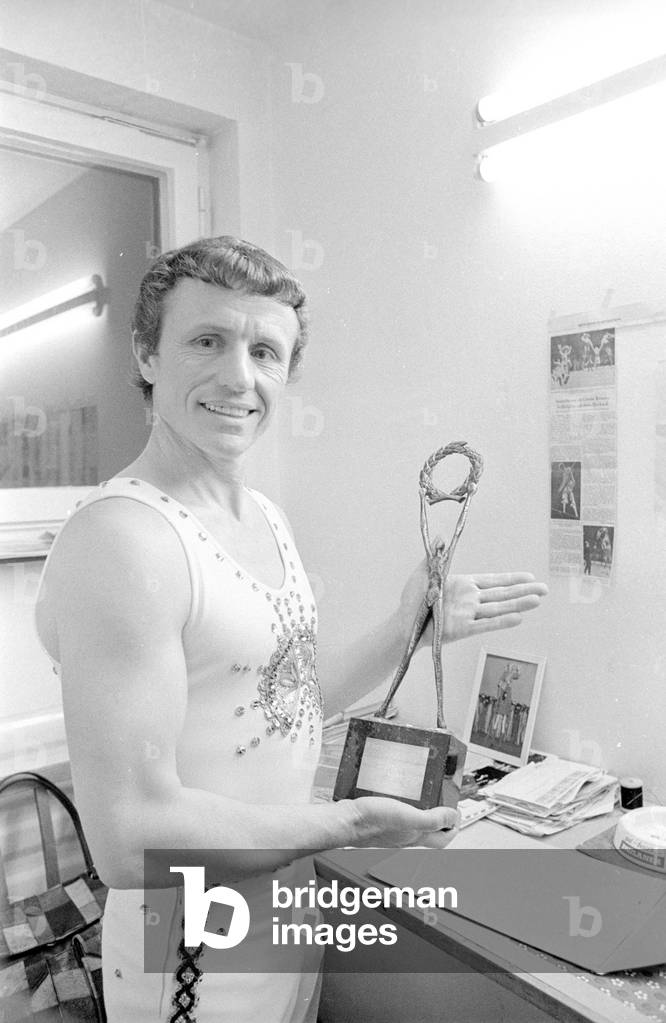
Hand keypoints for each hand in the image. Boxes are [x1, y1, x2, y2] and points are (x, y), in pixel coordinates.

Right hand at [346, 797, 459, 848]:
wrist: (345, 821)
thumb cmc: (373, 822)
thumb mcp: (409, 817)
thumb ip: (432, 819)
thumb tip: (452, 816)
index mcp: (416, 837)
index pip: (444, 839)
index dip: (454, 827)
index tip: (456, 812)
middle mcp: (406, 836)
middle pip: (431, 832)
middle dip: (441, 818)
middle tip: (443, 802)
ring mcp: (393, 829)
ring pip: (415, 823)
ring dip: (424, 810)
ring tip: (425, 794)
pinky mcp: (381, 820)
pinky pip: (399, 815)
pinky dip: (405, 805)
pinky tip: (400, 793)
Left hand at [399, 559, 546, 646]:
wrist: (404, 623)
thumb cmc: (413, 600)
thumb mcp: (422, 573)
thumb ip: (434, 556)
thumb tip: (441, 538)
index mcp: (464, 585)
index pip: (493, 581)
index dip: (512, 579)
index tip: (529, 576)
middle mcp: (470, 600)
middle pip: (502, 594)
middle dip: (524, 590)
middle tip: (545, 589)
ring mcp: (468, 614)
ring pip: (498, 608)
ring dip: (519, 604)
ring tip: (538, 601)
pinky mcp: (462, 629)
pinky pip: (485, 625)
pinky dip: (501, 621)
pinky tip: (518, 618)